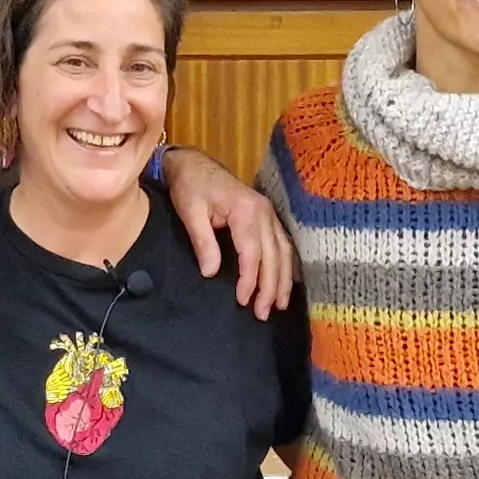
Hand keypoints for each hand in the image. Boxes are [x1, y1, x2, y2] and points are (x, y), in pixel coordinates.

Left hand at [158, 149, 296, 317]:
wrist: (194, 164)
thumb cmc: (190, 186)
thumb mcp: (191, 213)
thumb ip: (203, 242)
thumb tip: (211, 273)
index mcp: (246, 210)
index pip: (253, 253)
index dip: (250, 280)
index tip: (243, 301)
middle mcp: (264, 212)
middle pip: (274, 256)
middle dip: (271, 288)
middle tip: (263, 314)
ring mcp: (269, 213)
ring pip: (284, 251)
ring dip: (283, 280)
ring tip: (279, 305)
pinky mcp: (267, 215)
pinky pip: (283, 243)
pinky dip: (287, 265)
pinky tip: (287, 282)